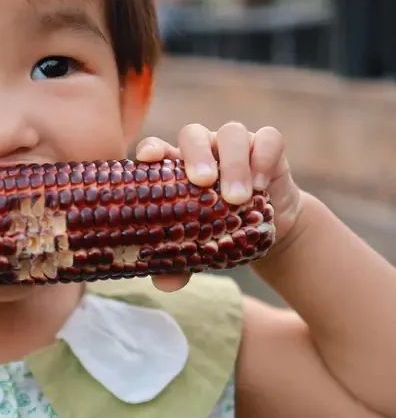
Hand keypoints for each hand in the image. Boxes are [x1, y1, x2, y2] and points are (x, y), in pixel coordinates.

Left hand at [135, 122, 303, 291]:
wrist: (266, 231)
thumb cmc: (219, 234)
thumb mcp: (199, 250)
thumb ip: (179, 263)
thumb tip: (165, 284)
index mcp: (176, 168)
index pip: (158, 148)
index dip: (152, 148)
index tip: (148, 158)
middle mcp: (204, 149)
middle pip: (194, 134)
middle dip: (196, 154)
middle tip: (202, 183)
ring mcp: (235, 145)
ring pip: (232, 133)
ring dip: (233, 163)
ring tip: (237, 198)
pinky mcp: (268, 147)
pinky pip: (269, 139)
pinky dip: (264, 157)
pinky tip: (262, 184)